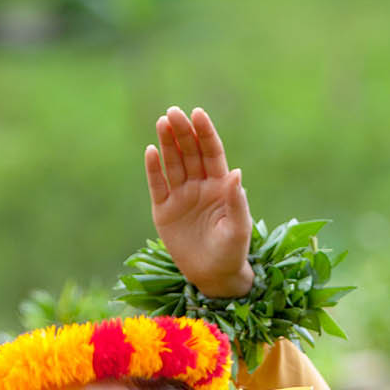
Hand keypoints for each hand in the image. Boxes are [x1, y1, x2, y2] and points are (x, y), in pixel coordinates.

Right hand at [145, 107, 253, 298]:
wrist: (213, 276)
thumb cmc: (232, 252)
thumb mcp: (238, 228)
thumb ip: (236, 201)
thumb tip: (236, 172)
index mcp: (220, 185)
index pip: (212, 152)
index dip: (205, 133)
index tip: (198, 113)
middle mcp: (199, 185)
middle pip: (190, 152)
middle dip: (183, 132)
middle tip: (174, 112)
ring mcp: (181, 196)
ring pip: (173, 163)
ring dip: (167, 143)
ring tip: (162, 122)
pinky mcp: (164, 210)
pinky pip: (157, 185)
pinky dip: (154, 169)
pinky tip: (151, 151)